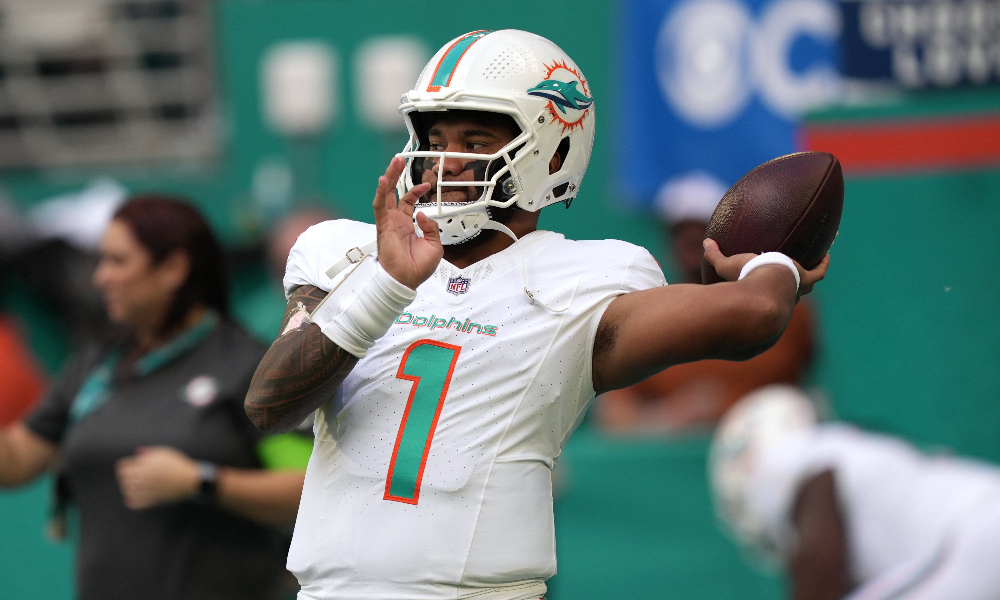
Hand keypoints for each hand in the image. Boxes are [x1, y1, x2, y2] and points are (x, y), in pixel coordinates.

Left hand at [115, 446, 199, 509]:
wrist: (190, 480)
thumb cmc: (178, 464)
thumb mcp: (164, 452)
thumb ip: (149, 452)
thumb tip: (137, 453)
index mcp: (146, 466)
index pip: (123, 467)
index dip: (124, 465)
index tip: (128, 464)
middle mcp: (145, 479)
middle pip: (123, 479)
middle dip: (124, 476)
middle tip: (129, 474)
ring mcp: (148, 490)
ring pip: (127, 491)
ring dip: (126, 488)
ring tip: (131, 485)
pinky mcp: (152, 500)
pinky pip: (135, 503)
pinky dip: (131, 500)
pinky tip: (134, 495)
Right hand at [373, 157, 441, 288]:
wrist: (407, 281)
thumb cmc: (418, 268)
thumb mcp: (435, 246)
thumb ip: (432, 228)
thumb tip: (423, 214)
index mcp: (407, 225)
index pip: (408, 201)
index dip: (417, 190)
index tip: (428, 184)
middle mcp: (396, 221)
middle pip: (394, 193)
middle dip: (397, 175)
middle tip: (400, 159)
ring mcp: (388, 223)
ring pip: (386, 195)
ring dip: (389, 177)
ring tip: (394, 162)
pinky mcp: (383, 226)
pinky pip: (379, 206)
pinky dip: (380, 193)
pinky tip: (383, 180)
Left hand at [703, 239, 829, 297]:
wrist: (763, 290)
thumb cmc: (743, 280)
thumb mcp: (727, 266)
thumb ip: (714, 256)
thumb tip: (706, 242)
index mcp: (764, 294)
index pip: (766, 292)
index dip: (767, 288)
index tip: (767, 283)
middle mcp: (781, 296)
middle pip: (790, 291)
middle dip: (792, 284)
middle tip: (793, 274)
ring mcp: (796, 288)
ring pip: (808, 280)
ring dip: (812, 271)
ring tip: (816, 260)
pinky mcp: (806, 279)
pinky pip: (819, 271)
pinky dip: (823, 263)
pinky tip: (826, 253)